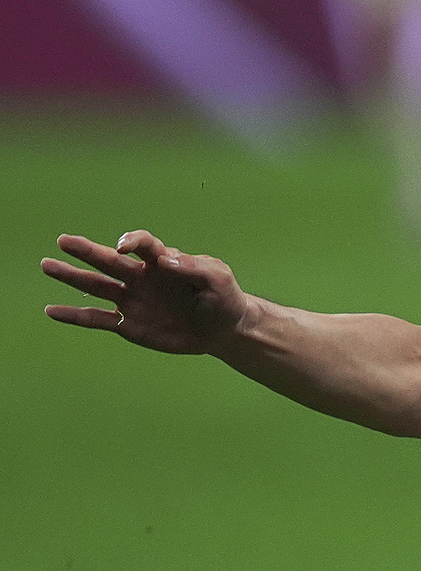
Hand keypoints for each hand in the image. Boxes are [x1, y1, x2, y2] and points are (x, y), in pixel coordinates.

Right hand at [41, 231, 253, 355]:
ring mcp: (133, 300)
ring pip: (96, 286)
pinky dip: (75, 315)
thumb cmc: (224, 297)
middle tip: (63, 241)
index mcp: (163, 262)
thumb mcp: (218, 278)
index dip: (133, 241)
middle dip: (87, 251)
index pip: (144, 244)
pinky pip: (97, 319)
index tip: (123, 246)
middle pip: (109, 261)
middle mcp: (141, 277)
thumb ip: (195, 267)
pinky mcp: (129, 325)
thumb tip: (166, 260)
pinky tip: (51, 311)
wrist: (223, 329)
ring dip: (72, 276)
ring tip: (47, 265)